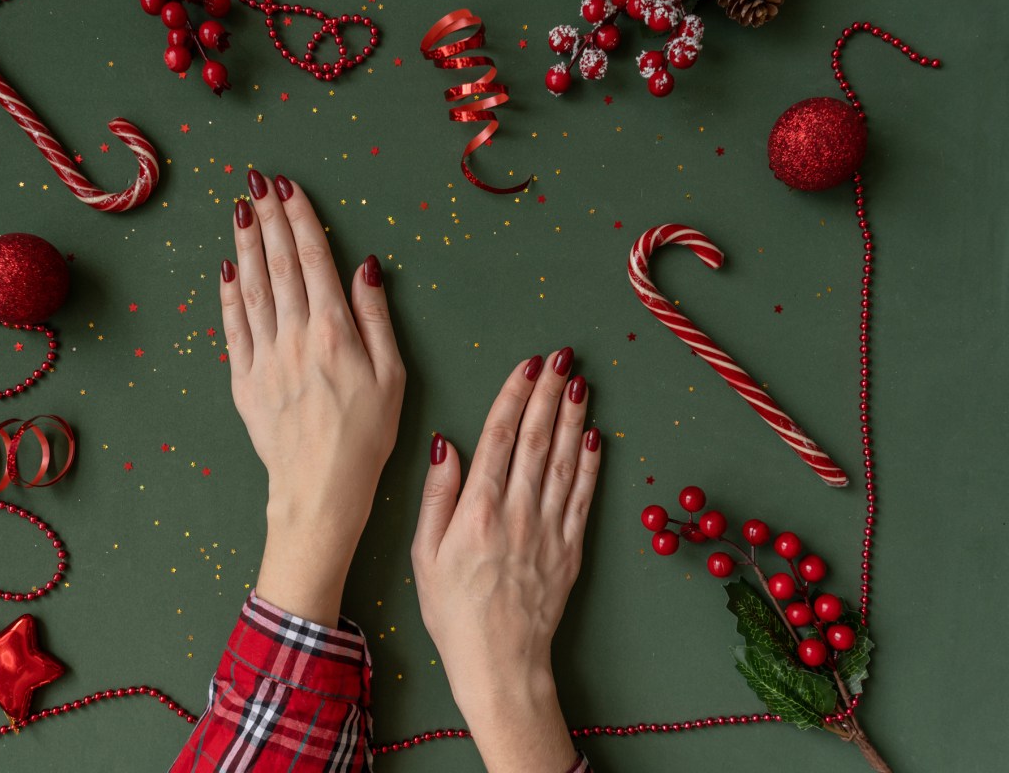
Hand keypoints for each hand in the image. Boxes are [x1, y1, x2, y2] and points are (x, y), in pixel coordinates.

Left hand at [220, 171, 405, 624]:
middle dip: (269, 218)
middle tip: (258, 181)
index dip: (300, 219)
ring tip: (240, 210)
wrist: (319, 490)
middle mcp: (293, 336)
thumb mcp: (393, 376)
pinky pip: (232, 326)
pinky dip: (228, 293)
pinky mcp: (243, 380)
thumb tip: (364, 267)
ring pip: (252, 288)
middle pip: (279, 265)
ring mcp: (263, 357)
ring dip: (246, 244)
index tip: (288, 186)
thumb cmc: (367, 437)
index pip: (313, 260)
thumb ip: (375, 317)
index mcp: (333, 331)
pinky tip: (227, 268)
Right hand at [412, 349, 601, 771]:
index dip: (515, 396)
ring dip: (573, 416)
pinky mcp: (571, 548)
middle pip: (538, 438)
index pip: (500, 437)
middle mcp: (518, 512)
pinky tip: (595, 436)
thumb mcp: (424, 555)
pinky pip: (584, 496)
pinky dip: (592, 463)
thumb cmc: (453, 613)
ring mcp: (550, 529)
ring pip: (565, 460)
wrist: (500, 663)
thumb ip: (438, 496)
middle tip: (561, 356)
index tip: (527, 365)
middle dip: (550, 392)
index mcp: (478, 510)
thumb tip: (447, 444)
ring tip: (580, 381)